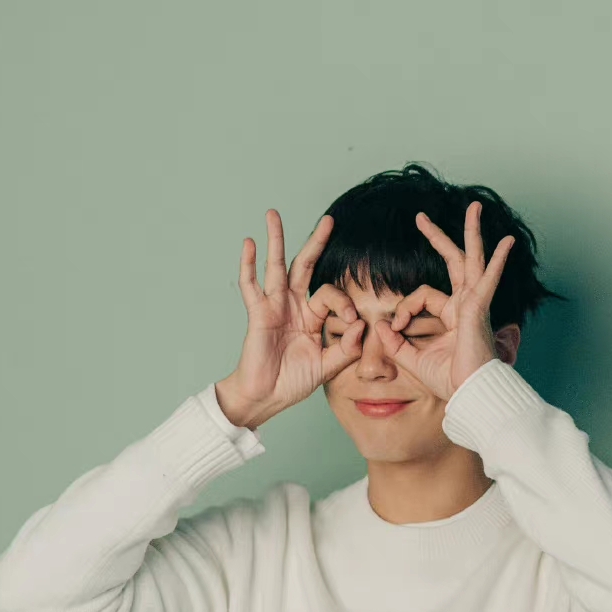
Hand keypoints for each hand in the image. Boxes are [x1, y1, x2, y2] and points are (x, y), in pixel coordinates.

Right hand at [216, 210, 364, 428]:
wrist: (267, 397)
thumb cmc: (294, 382)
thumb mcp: (328, 366)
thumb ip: (347, 348)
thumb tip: (362, 324)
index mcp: (312, 317)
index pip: (331, 295)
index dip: (345, 304)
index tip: (352, 321)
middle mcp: (293, 306)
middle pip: (305, 266)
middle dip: (316, 243)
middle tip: (329, 220)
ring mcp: (274, 307)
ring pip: (276, 266)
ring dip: (276, 239)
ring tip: (273, 214)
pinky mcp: (258, 314)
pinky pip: (251, 286)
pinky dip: (248, 264)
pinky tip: (248, 243)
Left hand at [374, 201, 514, 400]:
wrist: (468, 393)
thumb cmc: (448, 381)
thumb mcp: (411, 359)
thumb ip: (394, 342)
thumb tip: (379, 323)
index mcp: (451, 315)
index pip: (421, 296)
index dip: (404, 308)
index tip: (396, 326)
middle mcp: (465, 305)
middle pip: (452, 262)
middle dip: (438, 237)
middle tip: (421, 216)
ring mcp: (475, 304)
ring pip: (471, 260)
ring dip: (472, 232)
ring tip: (474, 208)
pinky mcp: (479, 308)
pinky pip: (488, 279)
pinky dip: (498, 261)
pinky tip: (507, 242)